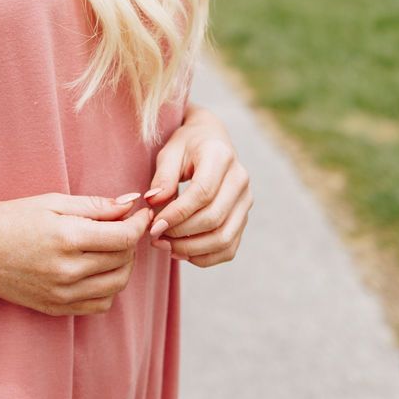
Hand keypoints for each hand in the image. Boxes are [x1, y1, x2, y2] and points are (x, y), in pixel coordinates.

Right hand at [0, 192, 152, 315]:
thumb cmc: (9, 219)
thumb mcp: (51, 202)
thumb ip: (94, 206)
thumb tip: (130, 205)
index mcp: (67, 238)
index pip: (124, 237)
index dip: (139, 224)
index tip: (141, 214)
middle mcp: (67, 271)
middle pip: (124, 260)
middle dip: (131, 241)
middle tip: (122, 226)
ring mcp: (62, 294)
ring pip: (117, 285)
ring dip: (123, 265)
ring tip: (111, 248)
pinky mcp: (57, 308)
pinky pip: (100, 304)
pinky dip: (108, 288)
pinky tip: (97, 270)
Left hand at [143, 106, 252, 266]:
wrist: (211, 140)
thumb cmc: (186, 145)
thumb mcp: (170, 152)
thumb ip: (163, 177)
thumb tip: (153, 202)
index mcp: (221, 156)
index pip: (202, 193)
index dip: (177, 213)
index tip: (153, 225)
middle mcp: (240, 179)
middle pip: (214, 218)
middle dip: (181, 234)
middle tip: (155, 237)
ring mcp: (245, 201)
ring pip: (224, 238)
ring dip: (192, 249)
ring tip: (166, 246)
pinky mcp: (243, 217)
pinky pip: (229, 248)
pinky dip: (205, 257)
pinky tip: (182, 252)